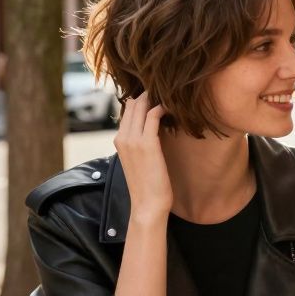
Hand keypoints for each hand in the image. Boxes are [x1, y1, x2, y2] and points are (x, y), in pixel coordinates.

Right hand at [115, 92, 171, 215]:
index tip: (159, 96)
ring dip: (157, 98)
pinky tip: (174, 106)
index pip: (128, 111)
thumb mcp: (140, 161)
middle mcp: (122, 137)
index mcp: (119, 140)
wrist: (147, 204)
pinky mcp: (147, 144)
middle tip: (168, 91)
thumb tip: (154, 132)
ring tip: (172, 95)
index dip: (142, 100)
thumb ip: (142, 145)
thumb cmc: (148, 185)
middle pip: (133, 104)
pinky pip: (153, 115)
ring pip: (141, 106)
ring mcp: (133, 140)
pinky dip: (163, 107)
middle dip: (149, 95)